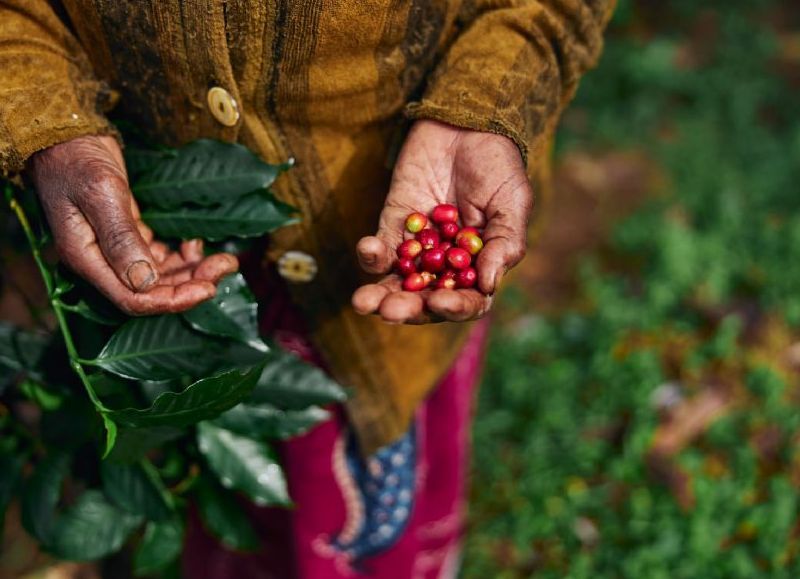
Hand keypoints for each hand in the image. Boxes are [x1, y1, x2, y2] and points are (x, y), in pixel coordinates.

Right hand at [29, 135, 237, 314]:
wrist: (66, 135)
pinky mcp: (129, 235)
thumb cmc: (76, 159)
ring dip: (192, 272)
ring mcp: (116, 250)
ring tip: (224, 260)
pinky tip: (195, 244)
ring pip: (160, 275)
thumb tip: (144, 282)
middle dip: (191, 284)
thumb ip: (121, 237)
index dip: (172, 300)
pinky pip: (159, 258)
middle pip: (152, 290)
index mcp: (87, 259)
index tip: (208, 290)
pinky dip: (182, 256)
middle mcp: (102, 261)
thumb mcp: (101, 194)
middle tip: (225, 267)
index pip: (132, 299)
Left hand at [352, 120, 532, 323]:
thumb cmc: (498, 166)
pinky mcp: (393, 227)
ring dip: (379, 295)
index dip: (454, 308)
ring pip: (396, 283)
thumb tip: (487, 285)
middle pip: (424, 300)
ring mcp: (418, 250)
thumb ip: (504, 244)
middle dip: (407, 309)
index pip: (467, 301)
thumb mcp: (512, 203)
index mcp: (479, 268)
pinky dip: (371, 255)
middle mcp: (446, 267)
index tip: (440, 301)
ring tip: (365, 302)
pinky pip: (379, 251)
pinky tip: (369, 249)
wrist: (467, 125)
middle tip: (390, 311)